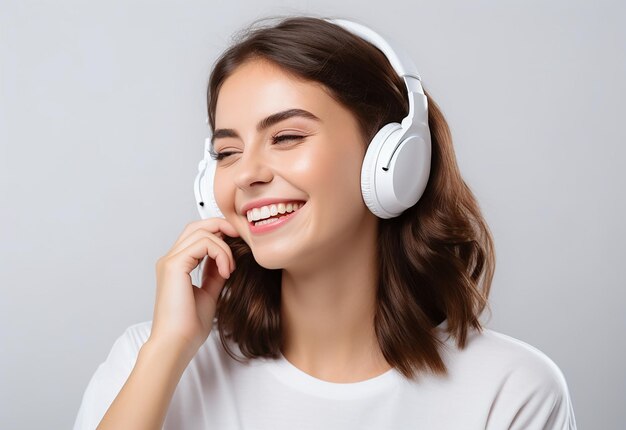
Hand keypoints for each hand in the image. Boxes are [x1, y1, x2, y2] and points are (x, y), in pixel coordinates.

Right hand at [149, 217, 239, 356]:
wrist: (177, 344)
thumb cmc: (189, 327)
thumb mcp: (210, 293)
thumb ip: (215, 273)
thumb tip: (226, 260)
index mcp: (177, 266)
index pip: (197, 235)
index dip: (219, 235)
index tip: (238, 248)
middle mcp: (171, 260)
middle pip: (197, 226)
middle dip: (222, 227)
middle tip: (240, 240)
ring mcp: (170, 261)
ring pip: (202, 231)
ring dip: (224, 247)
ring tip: (230, 269)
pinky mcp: (173, 265)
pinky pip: (203, 243)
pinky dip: (220, 253)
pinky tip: (226, 271)